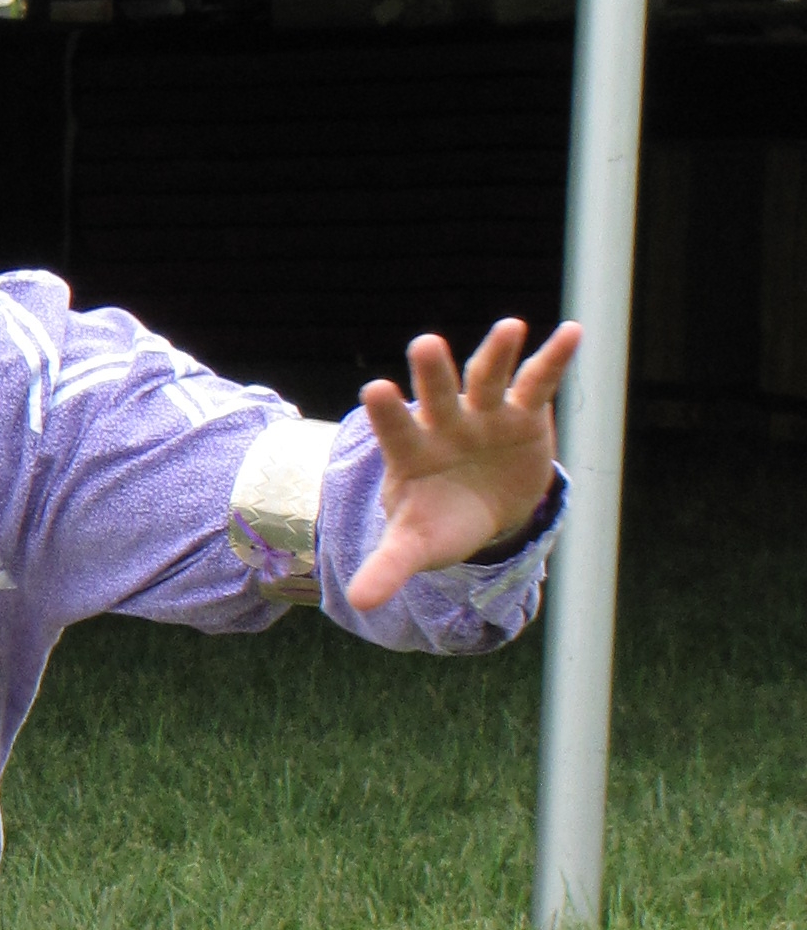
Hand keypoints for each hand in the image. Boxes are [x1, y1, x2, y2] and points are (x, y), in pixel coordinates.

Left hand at [345, 318, 577, 611]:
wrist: (482, 509)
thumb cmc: (440, 521)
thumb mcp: (416, 545)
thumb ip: (388, 566)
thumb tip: (358, 603)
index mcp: (412, 452)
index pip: (395, 430)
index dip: (388, 412)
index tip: (376, 389)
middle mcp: (444, 423)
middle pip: (438, 394)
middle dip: (434, 373)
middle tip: (425, 344)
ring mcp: (484, 413)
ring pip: (487, 377)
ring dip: (496, 352)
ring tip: (510, 326)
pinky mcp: (523, 412)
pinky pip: (538, 381)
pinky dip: (554, 358)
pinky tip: (571, 332)